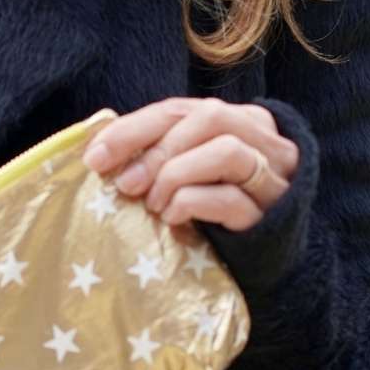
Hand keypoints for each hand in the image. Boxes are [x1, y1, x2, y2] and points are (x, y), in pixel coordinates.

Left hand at [82, 97, 298, 229]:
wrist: (262, 261)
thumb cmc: (213, 209)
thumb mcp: (186, 170)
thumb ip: (156, 151)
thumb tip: (98, 151)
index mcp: (240, 119)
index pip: (179, 108)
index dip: (132, 129)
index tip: (95, 157)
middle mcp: (265, 141)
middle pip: (210, 118)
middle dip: (157, 151)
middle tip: (125, 185)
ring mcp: (274, 179)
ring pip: (227, 151)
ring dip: (176, 174)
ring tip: (154, 204)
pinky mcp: (272, 217)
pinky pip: (231, 198)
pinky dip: (191, 203)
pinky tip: (173, 218)